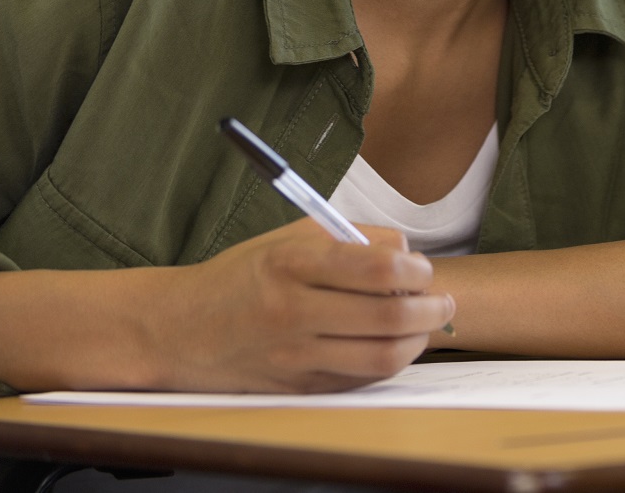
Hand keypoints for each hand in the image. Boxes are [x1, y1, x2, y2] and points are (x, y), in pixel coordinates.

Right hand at [144, 219, 454, 392]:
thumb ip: (351, 238)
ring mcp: (295, 356)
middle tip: (442, 300)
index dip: (415, 271)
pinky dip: (388, 363)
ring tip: (425, 324)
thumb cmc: (242, 276)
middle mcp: (292, 312)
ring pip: (382, 357)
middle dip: (430, 308)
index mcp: (291, 265)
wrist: (182, 329)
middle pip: (388, 318)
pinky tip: (393, 345)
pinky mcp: (298, 387)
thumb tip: (406, 253)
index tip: (424, 269)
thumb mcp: (288, 237)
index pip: (375, 269)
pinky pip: (360, 379)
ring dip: (418, 340)